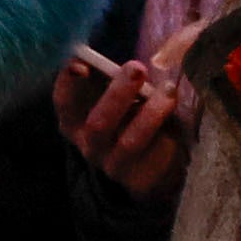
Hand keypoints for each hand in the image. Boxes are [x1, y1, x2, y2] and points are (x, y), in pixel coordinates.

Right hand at [56, 47, 191, 203]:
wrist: (147, 168)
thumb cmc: (129, 119)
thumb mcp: (117, 100)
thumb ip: (116, 82)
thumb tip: (133, 61)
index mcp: (76, 121)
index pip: (64, 103)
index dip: (68, 84)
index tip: (81, 64)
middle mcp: (89, 145)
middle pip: (99, 123)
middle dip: (118, 94)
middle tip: (137, 69)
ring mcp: (113, 165)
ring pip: (130, 141)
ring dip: (151, 113)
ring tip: (168, 91)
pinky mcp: (139, 180)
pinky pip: (155, 157)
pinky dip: (168, 135)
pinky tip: (177, 119)